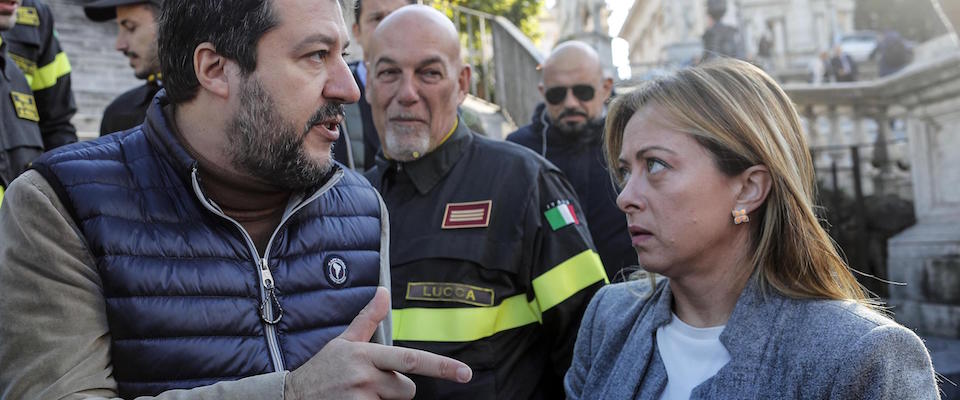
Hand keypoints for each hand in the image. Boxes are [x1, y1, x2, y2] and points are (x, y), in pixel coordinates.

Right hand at [285, 287, 471, 399]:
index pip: (410, 360)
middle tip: (371, 384)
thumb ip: (367, 319)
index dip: (441, 366)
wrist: (292, 396)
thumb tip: (383, 291)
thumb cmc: (323, 369)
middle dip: (398, 388)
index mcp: (366, 355)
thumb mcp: (344, 341)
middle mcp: (365, 378)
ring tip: (357, 394)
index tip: (465, 373)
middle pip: (408, 389)